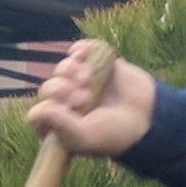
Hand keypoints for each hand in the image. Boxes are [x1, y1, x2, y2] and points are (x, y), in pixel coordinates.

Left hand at [25, 38, 158, 160]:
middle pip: (48, 88)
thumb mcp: (85, 137)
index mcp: (59, 127)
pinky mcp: (96, 65)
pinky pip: (79, 51)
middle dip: (61, 90)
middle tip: (83, 98)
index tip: (71, 112)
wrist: (147, 117)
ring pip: (62, 69)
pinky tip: (82, 51)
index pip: (38, 113)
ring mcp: (80, 83)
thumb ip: (61, 125)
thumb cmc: (115, 134)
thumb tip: (40, 110)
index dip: (50, 109)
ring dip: (70, 70)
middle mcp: (66, 105)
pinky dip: (79, 49)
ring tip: (88, 78)